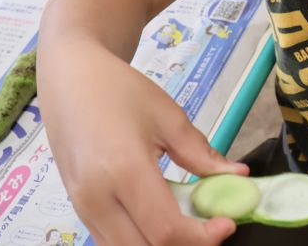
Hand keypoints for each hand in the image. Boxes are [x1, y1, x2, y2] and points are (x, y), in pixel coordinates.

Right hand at [38, 42, 248, 244]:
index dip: (202, 236)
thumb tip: (237, 176)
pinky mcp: (77, 208)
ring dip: (161, 244)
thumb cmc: (118, 90)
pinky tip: (163, 216)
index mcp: (122, 170)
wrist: (70, 78)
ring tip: (190, 220)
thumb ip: (201, 154)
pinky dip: (140, 239)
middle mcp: (96, 198)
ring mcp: (82, 207)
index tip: (227, 223)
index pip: (165, 230)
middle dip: (185, 245)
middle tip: (211, 224)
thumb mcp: (168, 117)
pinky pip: (111, 240)